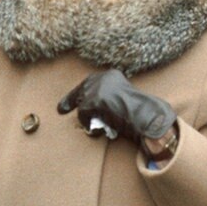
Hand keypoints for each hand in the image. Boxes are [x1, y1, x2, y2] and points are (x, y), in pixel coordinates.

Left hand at [58, 69, 176, 146]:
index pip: (92, 80)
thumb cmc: (139, 112)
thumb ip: (110, 97)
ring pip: (82, 103)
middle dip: (71, 99)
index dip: (82, 91)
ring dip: (84, 117)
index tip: (76, 99)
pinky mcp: (94, 100)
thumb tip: (96, 107)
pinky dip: (87, 124)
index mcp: (112, 75)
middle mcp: (103, 77)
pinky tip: (95, 130)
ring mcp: (98, 89)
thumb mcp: (123, 98)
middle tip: (61, 109)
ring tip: (90, 126)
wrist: (145, 116)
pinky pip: (83, 114)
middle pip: (81, 88)